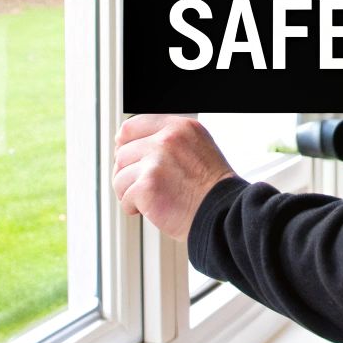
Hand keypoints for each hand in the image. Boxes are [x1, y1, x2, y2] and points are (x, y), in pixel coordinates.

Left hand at [114, 115, 238, 239]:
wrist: (223, 215)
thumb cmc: (210, 190)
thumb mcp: (196, 148)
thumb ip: (167, 141)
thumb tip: (121, 141)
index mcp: (179, 127)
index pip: (132, 127)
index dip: (124, 145)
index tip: (129, 161)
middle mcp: (167, 139)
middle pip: (122, 153)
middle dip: (128, 174)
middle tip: (143, 188)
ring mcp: (156, 161)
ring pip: (119, 176)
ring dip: (129, 192)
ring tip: (149, 200)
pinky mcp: (148, 185)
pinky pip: (124, 196)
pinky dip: (133, 208)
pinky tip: (151, 210)